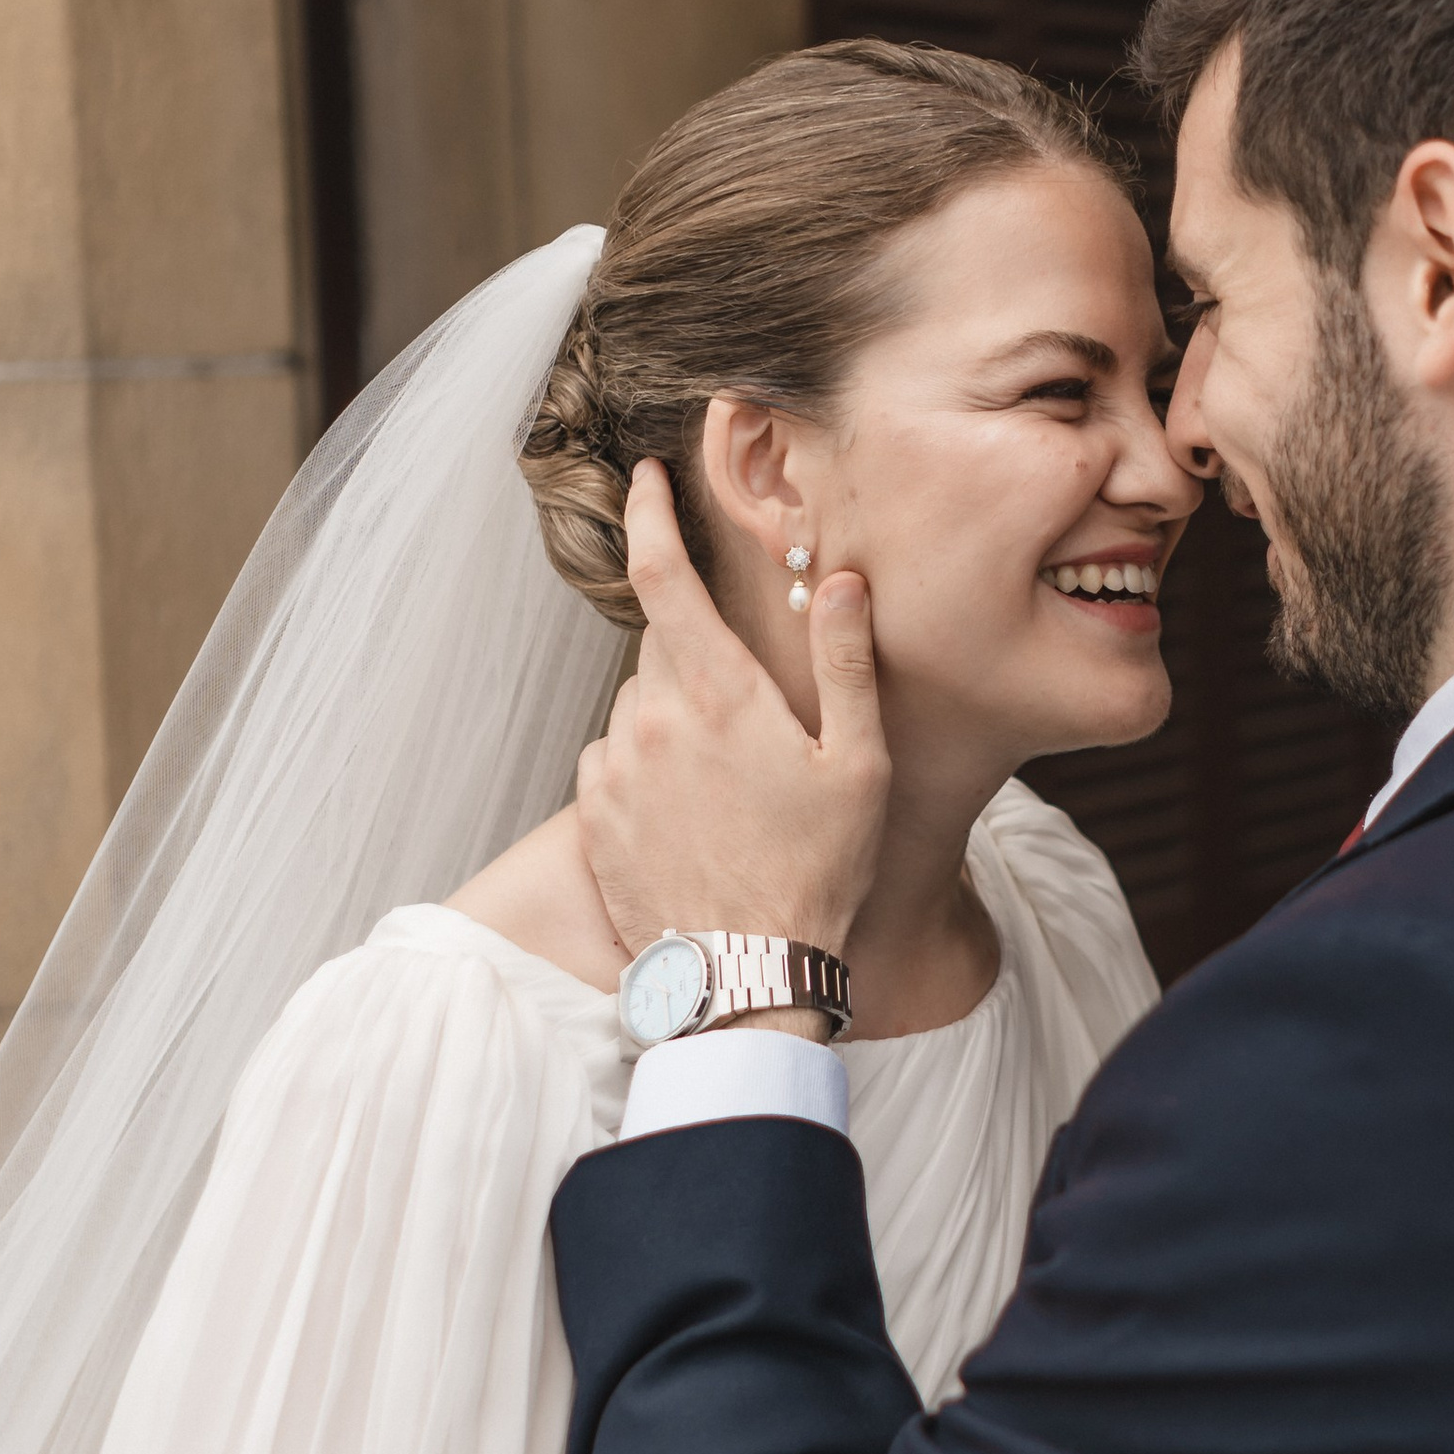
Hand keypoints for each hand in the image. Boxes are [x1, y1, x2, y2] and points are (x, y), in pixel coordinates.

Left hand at [574, 465, 890, 964]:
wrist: (747, 975)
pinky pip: (615, 759)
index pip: (664, 576)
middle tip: (754, 716)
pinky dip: (648, 764)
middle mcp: (653, 720)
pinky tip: (695, 811)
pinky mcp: (594, 815)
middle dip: (701, 653)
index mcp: (720, 695)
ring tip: (734, 784)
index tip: (644, 478)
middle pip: (662, 645)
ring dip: (678, 716)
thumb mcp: (859, 763)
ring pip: (640, 704)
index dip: (649, 516)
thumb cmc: (819, 870)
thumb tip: (841, 581)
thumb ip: (846, 663)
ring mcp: (615, 769)